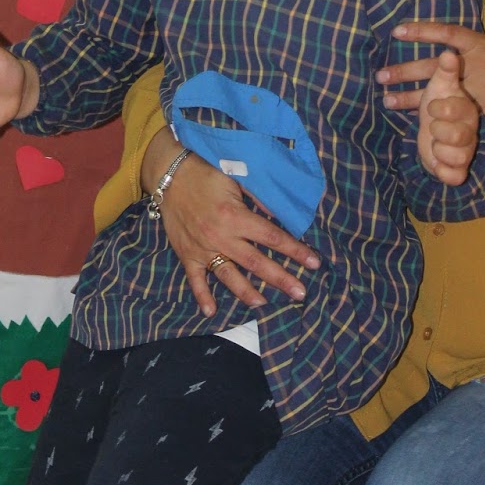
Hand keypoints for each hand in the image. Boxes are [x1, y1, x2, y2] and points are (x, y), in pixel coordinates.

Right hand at [144, 131, 320, 315]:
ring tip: (266, 305)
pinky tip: (211, 311)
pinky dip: (202, 296)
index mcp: (236, 216)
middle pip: (256, 263)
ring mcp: (203, 249)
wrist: (170, 174)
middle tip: (301, 293)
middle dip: (281, 279)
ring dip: (248, 293)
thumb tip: (279, 213)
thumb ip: (257, 198)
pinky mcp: (187, 254)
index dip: (295, 250)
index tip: (314, 262)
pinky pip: (195, 280)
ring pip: (229, 276)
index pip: (272, 237)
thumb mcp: (235, 178)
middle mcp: (221, 237)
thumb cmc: (206, 172)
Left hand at [380, 23, 484, 133]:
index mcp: (484, 43)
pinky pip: (456, 113)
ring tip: (388, 101)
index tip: (396, 31)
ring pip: (437, 91)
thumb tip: (472, 52)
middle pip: (432, 65)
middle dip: (404, 70)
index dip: (420, 31)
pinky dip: (438, 118)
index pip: (445, 33)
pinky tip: (421, 124)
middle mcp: (477, 62)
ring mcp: (479, 86)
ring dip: (411, 97)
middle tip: (380, 76)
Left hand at [417, 50, 478, 183]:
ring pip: (458, 157)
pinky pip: (455, 177)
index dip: (439, 108)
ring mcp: (465, 150)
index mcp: (467, 109)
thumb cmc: (440, 103)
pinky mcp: (458, 169)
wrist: (436, 132)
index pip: (455, 108)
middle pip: (459, 135)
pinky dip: (443, 172)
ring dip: (439, 150)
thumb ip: (445, 71)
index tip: (431, 106)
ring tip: (434, 144)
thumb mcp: (441, 85)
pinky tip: (435, 163)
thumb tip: (448, 52)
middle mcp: (469, 131)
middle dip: (438, 130)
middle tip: (430, 126)